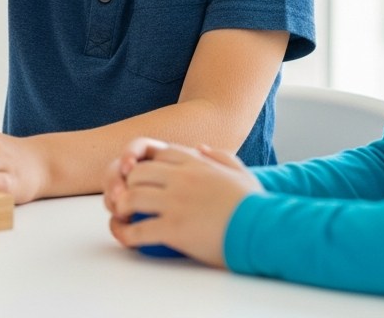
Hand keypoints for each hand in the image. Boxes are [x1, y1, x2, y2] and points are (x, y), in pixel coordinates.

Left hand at [106, 140, 262, 266]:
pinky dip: (124, 234)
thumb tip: (201, 148)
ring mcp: (176, 202)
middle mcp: (182, 178)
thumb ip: (220, 156)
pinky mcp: (173, 228)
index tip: (140, 178)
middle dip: (125, 184)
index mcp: (197, 163)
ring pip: (130, 197)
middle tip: (124, 199)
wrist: (263, 230)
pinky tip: (125, 236)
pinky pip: (137, 230)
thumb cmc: (254, 206)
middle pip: (137, 172)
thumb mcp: (240, 172)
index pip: (157, 154)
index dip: (143, 164)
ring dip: (119, 207)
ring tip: (120, 217)